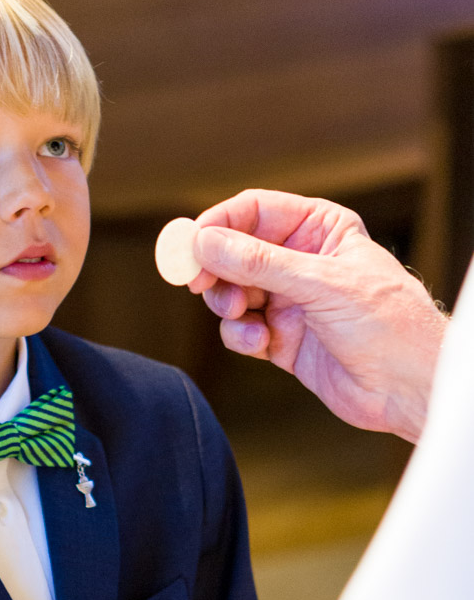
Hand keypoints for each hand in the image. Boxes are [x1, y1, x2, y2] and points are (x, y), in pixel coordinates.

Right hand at [188, 189, 447, 442]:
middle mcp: (300, 262)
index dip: (218, 225)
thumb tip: (207, 243)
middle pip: (233, 252)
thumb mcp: (320, 284)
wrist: (408, 388)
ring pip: (231, 292)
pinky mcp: (280, 338)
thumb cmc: (389, 326)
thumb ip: (259, 262)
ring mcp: (289, 301)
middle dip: (216, 270)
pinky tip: (260, 342)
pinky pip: (240, 329)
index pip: (254, 211)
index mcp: (320, 230)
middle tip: (201, 286)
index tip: (192, 246)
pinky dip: (241, 336)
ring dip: (228, 306)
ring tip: (241, 316)